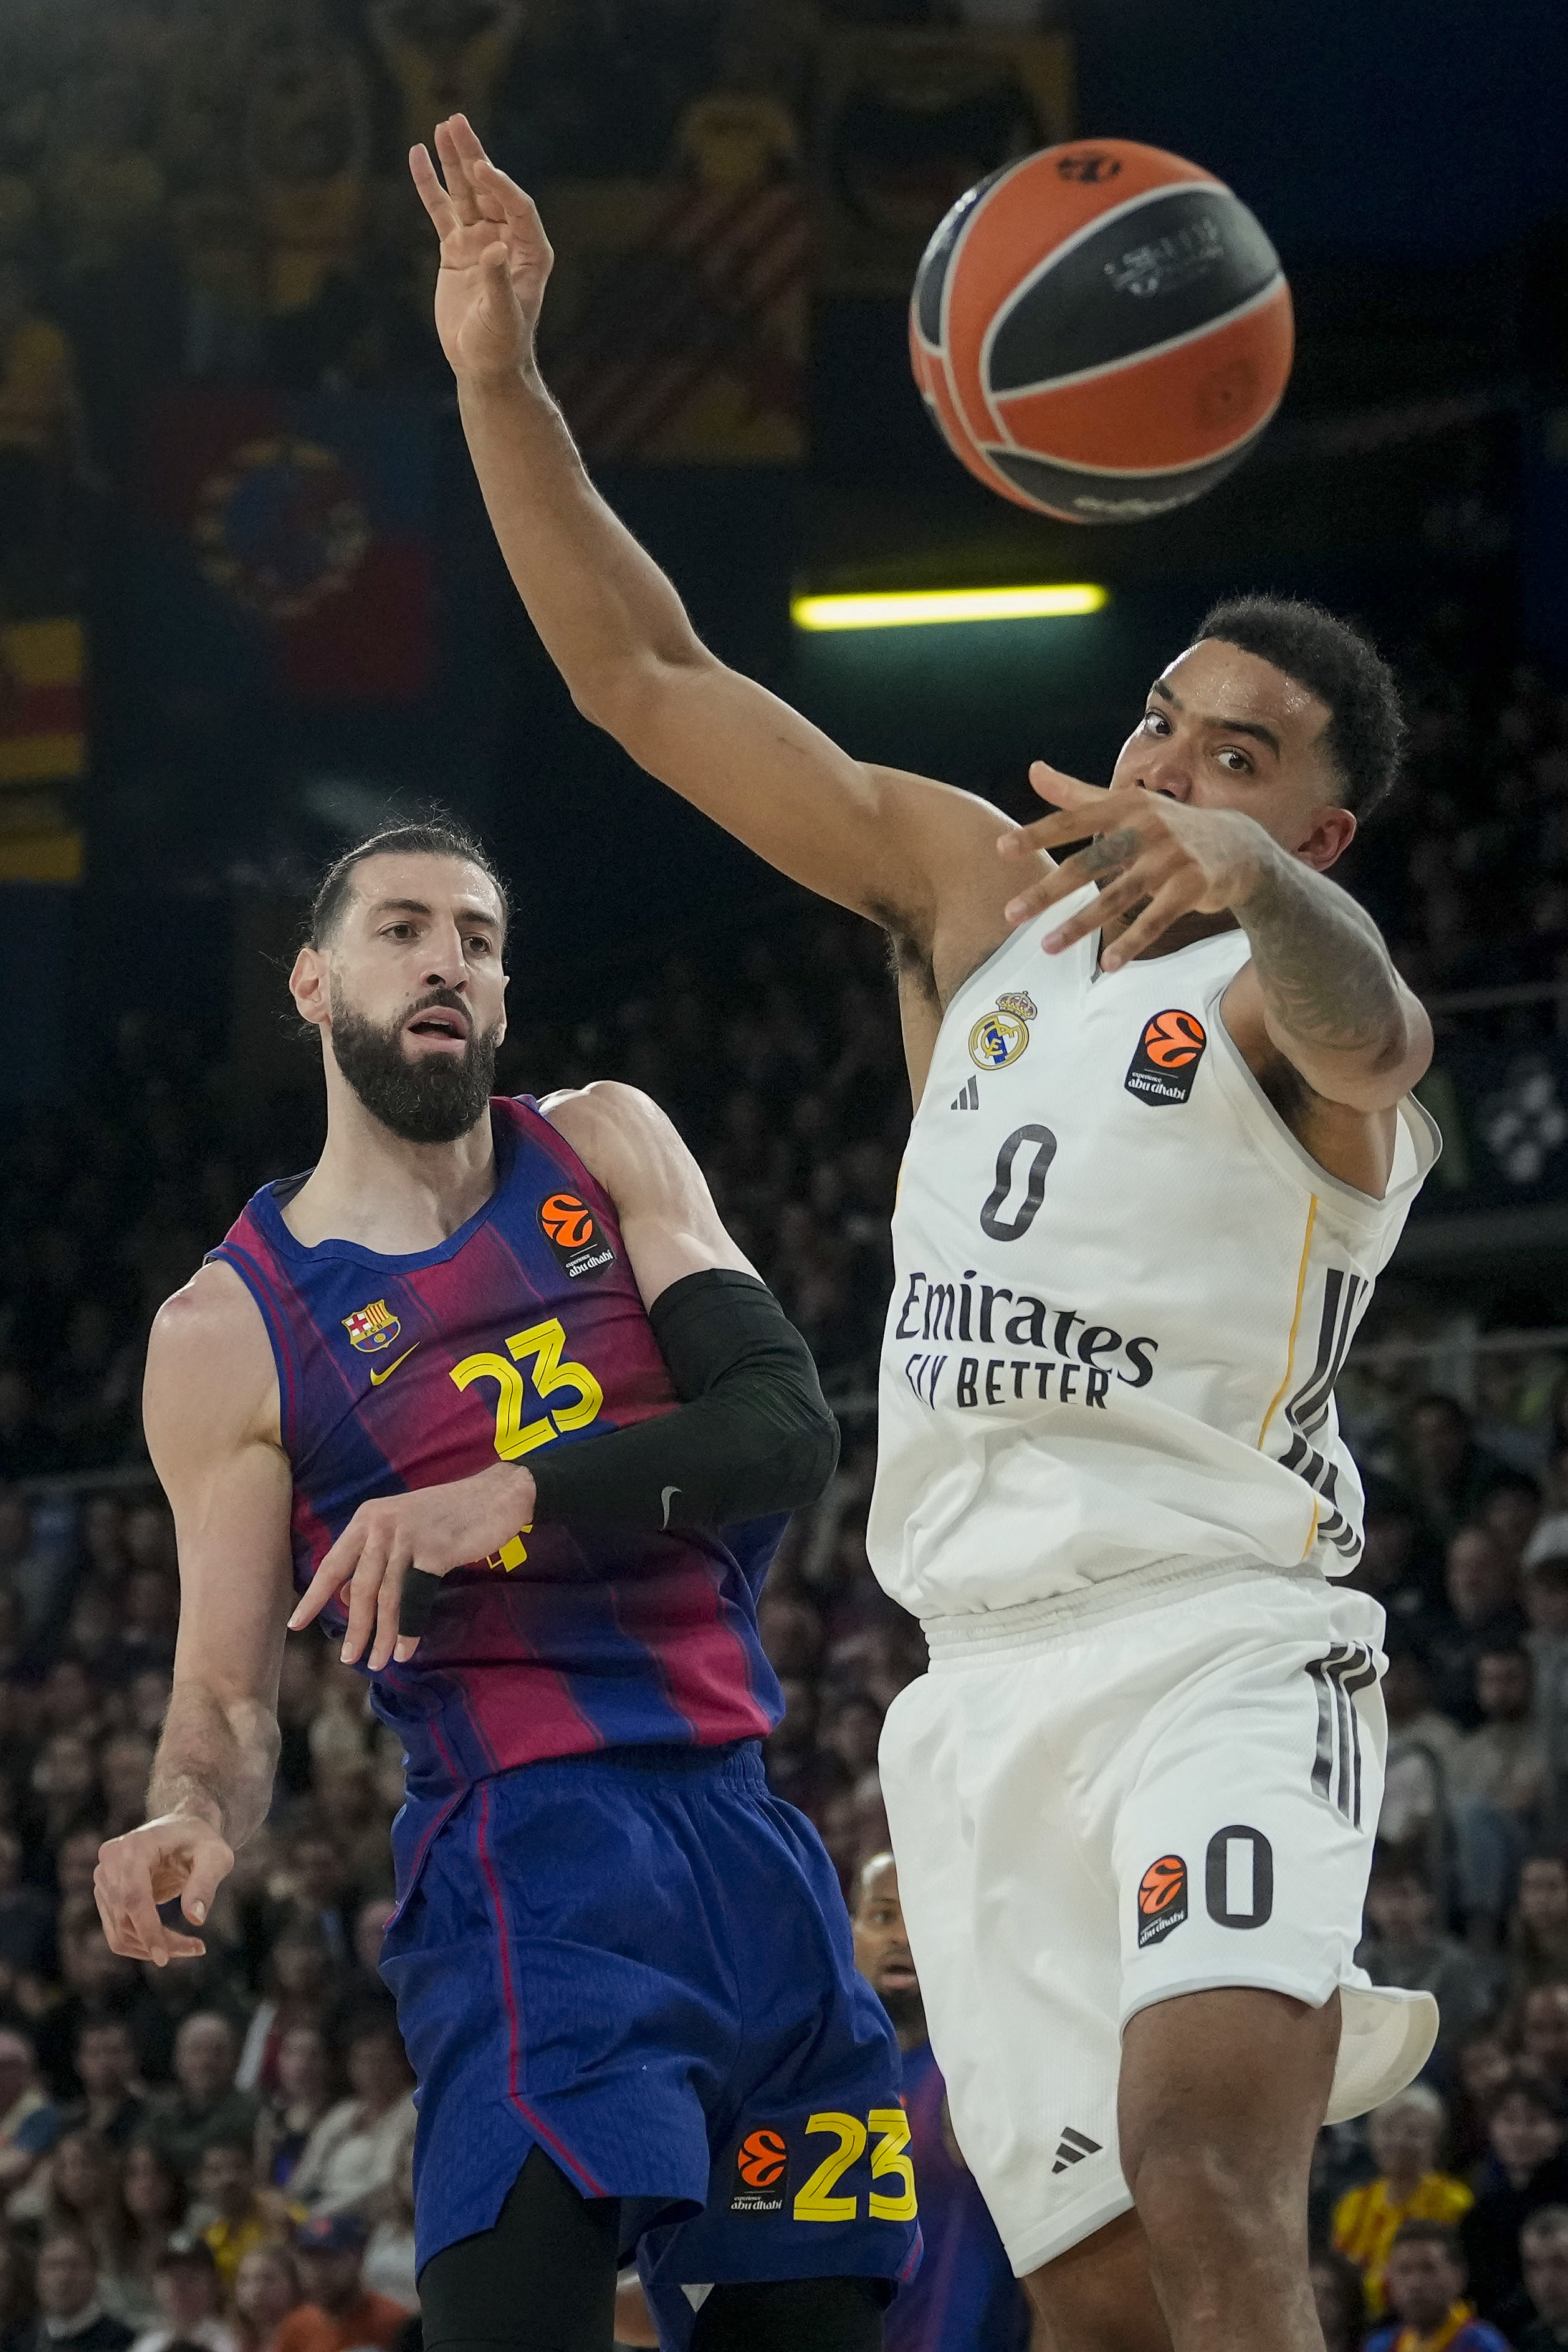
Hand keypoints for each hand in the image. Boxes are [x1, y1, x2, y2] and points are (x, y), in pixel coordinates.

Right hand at [94, 1813, 234, 1965]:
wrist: (183, 1828)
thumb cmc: (202, 1840)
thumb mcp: (216, 1857)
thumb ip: (206, 1884)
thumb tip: (195, 1919)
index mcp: (134, 1847)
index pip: (133, 1897)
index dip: (147, 1930)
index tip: (165, 1958)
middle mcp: (110, 1862)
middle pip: (126, 1917)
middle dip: (159, 1941)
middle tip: (197, 1948)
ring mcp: (104, 1879)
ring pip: (119, 1931)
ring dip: (151, 1947)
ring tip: (190, 1947)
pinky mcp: (106, 1895)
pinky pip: (118, 1931)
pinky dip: (142, 1943)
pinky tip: (171, 1943)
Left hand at [288, 1462, 537, 1670]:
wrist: (498, 1495)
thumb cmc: (451, 1515)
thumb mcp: (404, 1529)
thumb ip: (377, 1557)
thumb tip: (350, 1597)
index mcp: (367, 1518)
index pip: (333, 1563)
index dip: (314, 1596)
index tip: (296, 1623)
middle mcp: (381, 1525)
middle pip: (360, 1588)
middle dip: (355, 1628)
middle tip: (348, 1659)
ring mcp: (407, 1537)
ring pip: (386, 1597)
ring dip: (382, 1635)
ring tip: (380, 1661)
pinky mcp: (433, 1551)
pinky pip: (415, 1599)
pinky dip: (409, 1628)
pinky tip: (407, 1648)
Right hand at [410, 113, 552, 385]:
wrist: (484, 365)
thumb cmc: (501, 345)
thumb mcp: (503, 316)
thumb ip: (499, 280)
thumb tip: (495, 248)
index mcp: (531, 252)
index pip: (518, 207)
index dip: (501, 185)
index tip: (481, 168)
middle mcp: (508, 239)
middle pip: (489, 189)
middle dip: (473, 156)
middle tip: (457, 122)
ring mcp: (480, 241)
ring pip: (465, 193)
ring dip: (453, 161)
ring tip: (442, 126)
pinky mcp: (456, 250)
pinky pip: (441, 210)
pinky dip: (430, 186)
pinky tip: (419, 155)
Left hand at [997, 763, 1273, 970]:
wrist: (1240, 846)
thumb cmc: (1169, 826)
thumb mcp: (1125, 804)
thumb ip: (1075, 794)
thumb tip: (1032, 769)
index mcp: (1126, 805)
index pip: (1074, 819)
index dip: (1038, 834)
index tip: (1001, 849)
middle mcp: (1148, 827)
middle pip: (1090, 863)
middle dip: (1048, 891)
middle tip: (1011, 914)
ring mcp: (1172, 857)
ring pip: (1118, 897)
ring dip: (1081, 925)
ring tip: (1047, 947)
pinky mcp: (1193, 886)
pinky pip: (1156, 920)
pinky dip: (1132, 944)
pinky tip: (1108, 965)